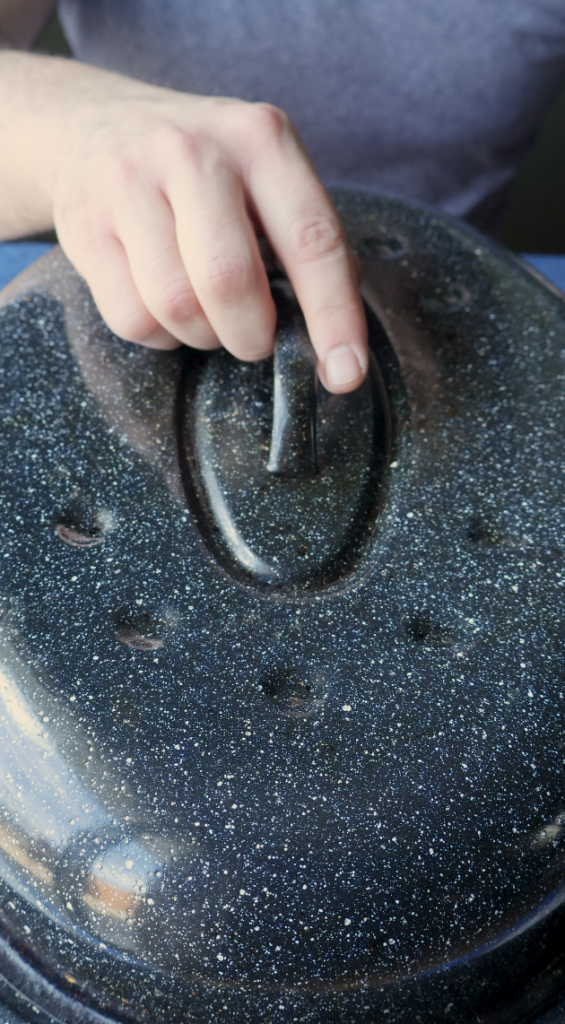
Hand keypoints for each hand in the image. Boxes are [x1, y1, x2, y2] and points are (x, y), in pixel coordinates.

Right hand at [51, 73, 366, 391]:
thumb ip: (300, 242)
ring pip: (176, 306)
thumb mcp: (263, 175)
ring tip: (206, 315)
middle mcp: (193, 152)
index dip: (333, 316)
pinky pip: (131, 319)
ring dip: (202, 336)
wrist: (94, 125)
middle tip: (254, 338)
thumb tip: (334, 340)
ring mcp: (129, 184)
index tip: (346, 374)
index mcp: (260, 139)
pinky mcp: (84, 225)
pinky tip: (162, 306)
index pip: (312, 240)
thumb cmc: (202, 170)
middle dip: (251, 335)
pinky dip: (158, 335)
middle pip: (229, 280)